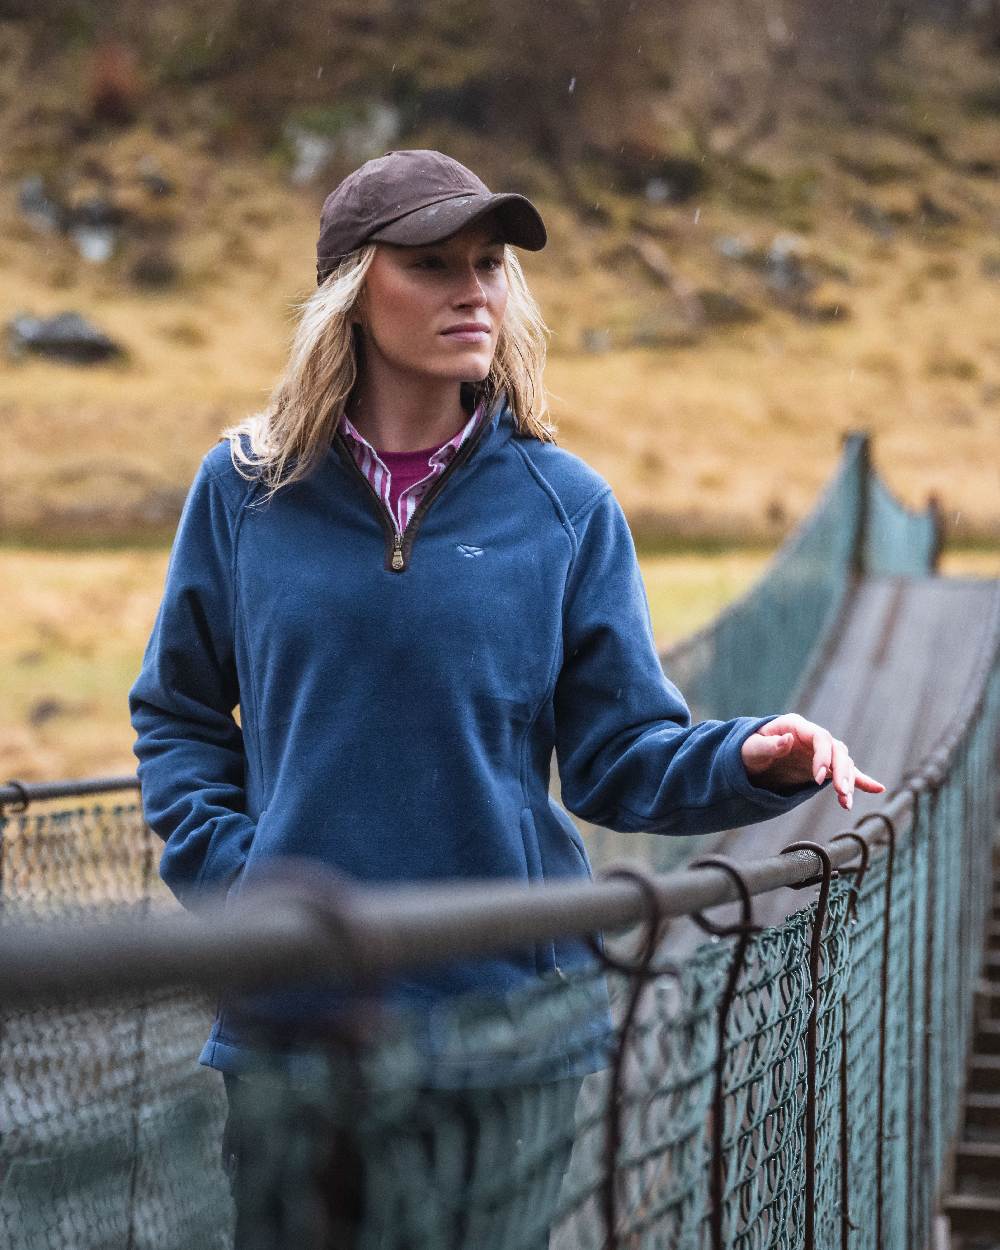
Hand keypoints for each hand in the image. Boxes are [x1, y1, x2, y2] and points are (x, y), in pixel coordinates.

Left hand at [740, 713, 884, 810]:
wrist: (747, 759)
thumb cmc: (747, 750)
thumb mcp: (750, 748)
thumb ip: (768, 745)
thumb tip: (787, 739)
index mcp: (796, 726)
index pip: (820, 737)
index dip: (823, 756)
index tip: (818, 778)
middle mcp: (812, 737)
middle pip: (837, 751)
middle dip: (841, 772)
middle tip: (840, 792)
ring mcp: (820, 752)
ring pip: (843, 763)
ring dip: (848, 782)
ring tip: (846, 802)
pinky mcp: (823, 768)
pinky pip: (845, 772)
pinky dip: (860, 780)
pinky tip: (877, 789)